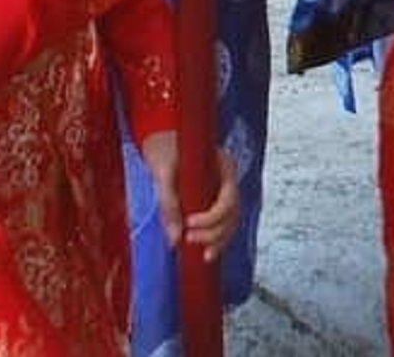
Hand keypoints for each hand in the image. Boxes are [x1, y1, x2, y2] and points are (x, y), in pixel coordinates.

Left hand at [142, 132, 240, 261]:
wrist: (160, 138)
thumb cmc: (163, 148)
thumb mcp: (162, 172)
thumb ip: (168, 204)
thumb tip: (174, 239)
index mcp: (223, 165)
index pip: (229, 198)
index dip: (212, 216)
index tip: (189, 223)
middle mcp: (227, 179)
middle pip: (233, 213)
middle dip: (215, 232)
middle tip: (189, 240)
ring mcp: (222, 190)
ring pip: (231, 221)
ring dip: (219, 240)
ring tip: (203, 255)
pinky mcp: (212, 200)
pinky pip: (222, 223)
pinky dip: (216, 239)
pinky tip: (206, 253)